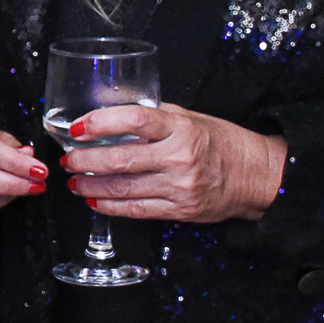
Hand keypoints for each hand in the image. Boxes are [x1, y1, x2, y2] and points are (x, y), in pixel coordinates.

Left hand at [58, 103, 283, 223]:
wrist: (255, 175)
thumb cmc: (223, 142)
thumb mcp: (192, 118)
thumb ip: (157, 116)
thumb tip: (117, 112)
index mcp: (181, 128)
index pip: (134, 119)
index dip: (101, 122)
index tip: (79, 127)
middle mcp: (179, 157)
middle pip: (120, 159)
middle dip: (85, 161)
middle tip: (68, 159)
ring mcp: (179, 187)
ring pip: (123, 189)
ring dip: (91, 186)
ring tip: (74, 181)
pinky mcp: (180, 210)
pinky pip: (136, 210)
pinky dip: (110, 206)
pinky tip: (95, 200)